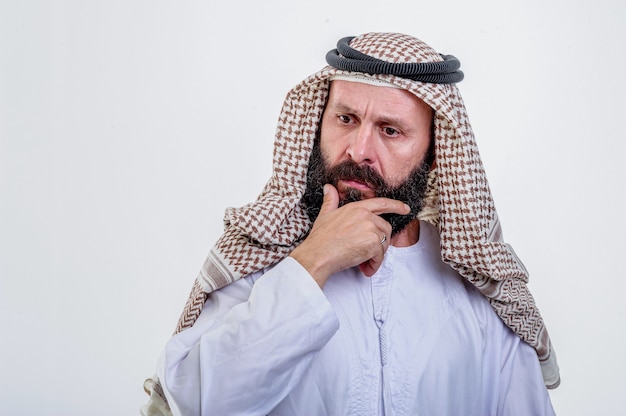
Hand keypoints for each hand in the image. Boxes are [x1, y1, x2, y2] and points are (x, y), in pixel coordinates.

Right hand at [290, 184, 409, 286]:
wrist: (318, 254)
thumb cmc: (320, 238)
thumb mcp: (325, 215)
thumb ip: (330, 200)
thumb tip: (328, 187)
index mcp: (357, 207)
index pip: (381, 203)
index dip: (396, 205)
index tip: (405, 208)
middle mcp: (366, 215)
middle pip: (385, 228)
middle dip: (380, 242)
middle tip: (367, 253)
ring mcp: (370, 228)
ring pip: (384, 243)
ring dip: (376, 255)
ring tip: (363, 261)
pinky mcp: (373, 243)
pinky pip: (380, 255)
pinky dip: (374, 264)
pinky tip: (365, 267)